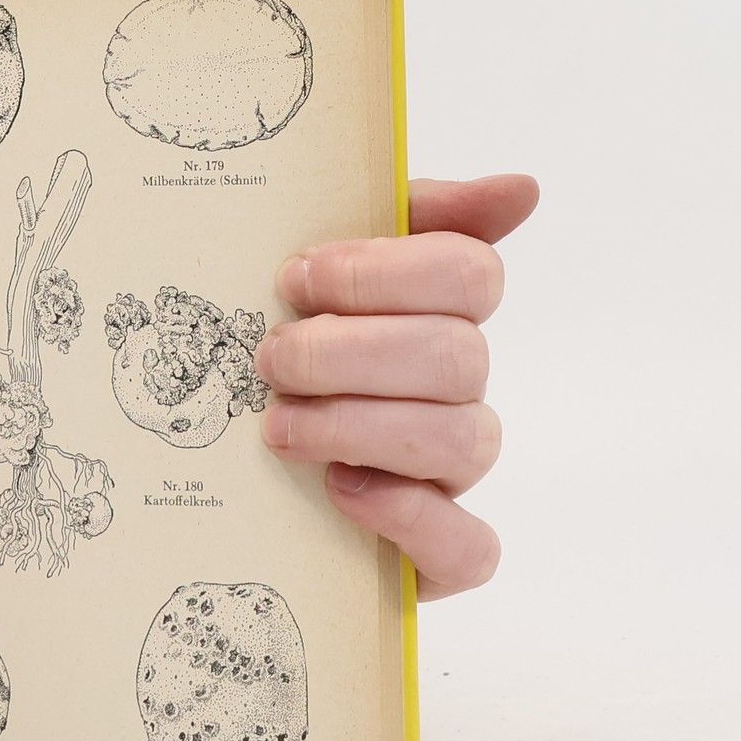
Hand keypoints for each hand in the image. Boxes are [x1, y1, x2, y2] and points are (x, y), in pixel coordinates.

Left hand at [256, 174, 538, 600]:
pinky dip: (406, 516)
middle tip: (270, 357)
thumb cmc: (269, 352)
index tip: (297, 275)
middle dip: (349, 352)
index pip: (468, 271)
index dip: (383, 272)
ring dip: (358, 426)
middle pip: (457, 355)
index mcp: (431, 310)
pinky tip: (340, 491)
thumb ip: (395, 213)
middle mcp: (453, 389)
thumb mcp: (305, 270)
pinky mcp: (435, 553)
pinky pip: (469, 546)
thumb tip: (522, 187)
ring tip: (277, 426)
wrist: (217, 472)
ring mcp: (449, 473)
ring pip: (462, 441)